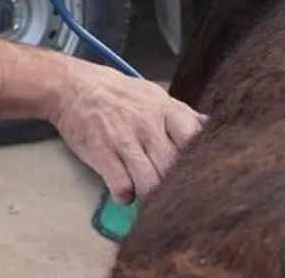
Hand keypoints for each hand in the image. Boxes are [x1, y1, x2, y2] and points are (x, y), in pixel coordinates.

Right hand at [46, 57, 205, 203]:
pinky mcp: (102, 154)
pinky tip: (124, 191)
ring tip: (146, 193)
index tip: (195, 172)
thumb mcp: (154, 95)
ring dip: (150, 196)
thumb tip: (211, 127)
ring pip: (150, 184)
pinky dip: (125, 196)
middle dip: (174, 186)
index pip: (194, 138)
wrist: (73, 87)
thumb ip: (182, 114)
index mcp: (164, 109)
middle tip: (169, 192)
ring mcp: (124, 140)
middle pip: (173, 168)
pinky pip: (122, 188)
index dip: (198, 160)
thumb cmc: (118, 94)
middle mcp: (148, 125)